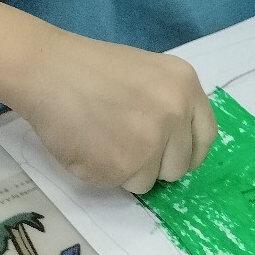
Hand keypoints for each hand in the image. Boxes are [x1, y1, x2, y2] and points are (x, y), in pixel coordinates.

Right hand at [15, 29, 217, 193]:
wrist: (49, 70)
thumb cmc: (91, 69)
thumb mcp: (149, 73)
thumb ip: (169, 104)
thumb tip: (176, 146)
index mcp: (185, 85)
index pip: (205, 137)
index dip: (187, 152)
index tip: (170, 156)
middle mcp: (176, 112)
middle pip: (179, 166)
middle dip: (154, 164)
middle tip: (123, 144)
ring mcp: (152, 140)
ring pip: (149, 181)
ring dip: (126, 170)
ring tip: (101, 139)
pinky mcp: (124, 165)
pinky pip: (119, 185)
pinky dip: (102, 174)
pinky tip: (87, 146)